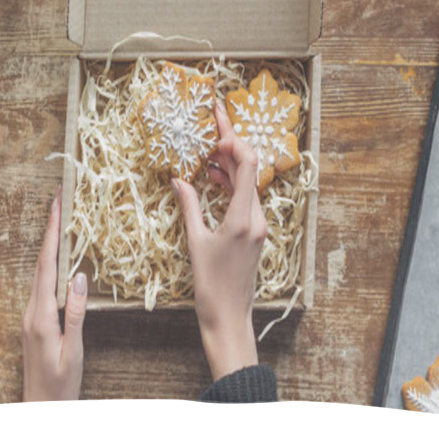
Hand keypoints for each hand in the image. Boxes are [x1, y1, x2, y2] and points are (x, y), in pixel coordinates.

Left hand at [22, 186, 87, 400]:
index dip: (53, 233)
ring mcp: (30, 317)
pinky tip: (60, 258)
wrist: (39, 413)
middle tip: (61, 202)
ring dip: (51, 246)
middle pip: (41, 263)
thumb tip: (80, 276)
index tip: (58, 206)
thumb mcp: (74, 351)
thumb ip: (76, 314)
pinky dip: (51, 264)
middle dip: (50, 230)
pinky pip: (43, 285)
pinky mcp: (34, 323)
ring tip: (62, 222)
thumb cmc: (61, 386)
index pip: (48, 265)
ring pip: (41, 272)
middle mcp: (32, 312)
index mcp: (41, 316)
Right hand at [173, 101, 267, 381]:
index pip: (246, 164)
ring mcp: (258, 225)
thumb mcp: (195, 242)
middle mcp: (257, 218)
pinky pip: (245, 198)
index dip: (234, 138)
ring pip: (247, 183)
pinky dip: (230, 184)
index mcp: (243, 217)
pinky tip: (213, 178)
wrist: (229, 317)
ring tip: (207, 151)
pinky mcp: (255, 232)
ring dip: (229, 165)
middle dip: (230, 146)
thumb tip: (179, 179)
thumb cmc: (210, 285)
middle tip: (212, 126)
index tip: (218, 120)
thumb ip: (189, 206)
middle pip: (249, 169)